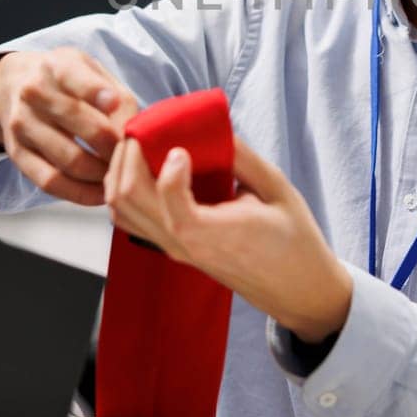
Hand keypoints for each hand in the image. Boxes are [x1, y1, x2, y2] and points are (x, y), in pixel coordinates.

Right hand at [0, 49, 138, 205]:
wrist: (12, 85)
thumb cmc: (66, 81)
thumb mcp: (91, 71)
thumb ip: (116, 96)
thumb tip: (134, 133)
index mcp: (57, 67)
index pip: (74, 77)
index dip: (95, 91)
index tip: (115, 102)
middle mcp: (34, 94)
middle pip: (76, 122)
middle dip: (111, 144)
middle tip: (133, 156)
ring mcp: (22, 125)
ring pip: (67, 159)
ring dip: (101, 173)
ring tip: (121, 175)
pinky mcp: (17, 154)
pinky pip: (51, 182)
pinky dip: (80, 193)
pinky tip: (100, 193)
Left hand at [104, 133, 353, 341]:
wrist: (296, 289)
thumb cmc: (293, 242)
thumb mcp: (278, 190)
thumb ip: (242, 158)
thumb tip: (213, 127)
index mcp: (211, 234)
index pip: (168, 199)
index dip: (168, 165)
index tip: (183, 146)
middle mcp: (182, 244)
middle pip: (127, 197)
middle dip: (129, 154)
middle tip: (147, 128)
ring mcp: (173, 249)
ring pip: (120, 209)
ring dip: (121, 171)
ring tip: (142, 144)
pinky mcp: (172, 249)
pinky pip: (131, 220)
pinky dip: (125, 190)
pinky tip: (144, 169)